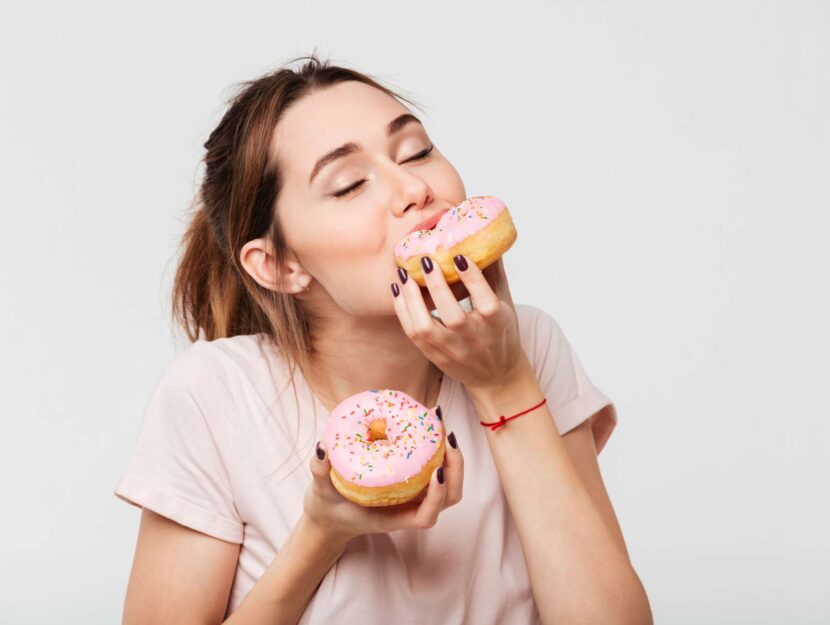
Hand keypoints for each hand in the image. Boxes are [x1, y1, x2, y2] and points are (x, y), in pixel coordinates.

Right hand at [303, 434, 463, 543]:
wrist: (331, 516)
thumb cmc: (329, 508)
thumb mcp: (320, 492)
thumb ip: (319, 472)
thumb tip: (322, 447)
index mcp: (392, 518)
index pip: (426, 517)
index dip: (437, 496)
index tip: (437, 472)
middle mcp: (408, 508)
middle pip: (449, 496)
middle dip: (455, 467)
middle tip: (445, 435)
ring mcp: (413, 496)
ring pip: (448, 481)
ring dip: (451, 455)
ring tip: (439, 424)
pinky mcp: (412, 482)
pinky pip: (434, 466)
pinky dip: (437, 448)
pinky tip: (427, 423)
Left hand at [391, 255, 528, 394]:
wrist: (497, 377)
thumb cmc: (501, 334)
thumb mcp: (506, 304)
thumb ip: (494, 274)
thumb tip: (487, 241)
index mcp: (496, 323)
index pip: (485, 301)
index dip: (472, 279)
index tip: (458, 256)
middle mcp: (474, 338)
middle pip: (453, 316)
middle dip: (437, 286)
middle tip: (426, 260)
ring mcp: (452, 350)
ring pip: (425, 328)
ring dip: (411, 300)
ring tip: (404, 275)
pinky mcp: (435, 357)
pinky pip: (413, 335)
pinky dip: (403, 311)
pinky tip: (398, 291)